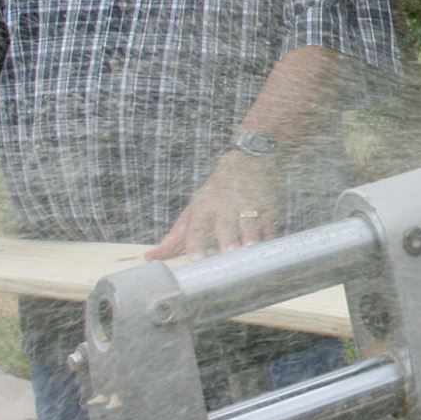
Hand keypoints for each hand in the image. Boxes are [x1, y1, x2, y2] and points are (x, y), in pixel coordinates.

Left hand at [147, 151, 280, 260]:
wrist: (248, 161)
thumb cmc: (216, 192)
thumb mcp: (194, 209)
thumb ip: (175, 237)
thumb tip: (151, 257)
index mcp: (204, 207)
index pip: (197, 227)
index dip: (195, 243)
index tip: (195, 259)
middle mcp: (225, 205)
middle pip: (225, 224)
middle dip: (227, 238)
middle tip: (228, 253)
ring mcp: (248, 204)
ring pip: (249, 222)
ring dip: (250, 236)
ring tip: (250, 249)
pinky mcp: (268, 204)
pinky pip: (270, 222)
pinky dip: (269, 236)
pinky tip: (267, 248)